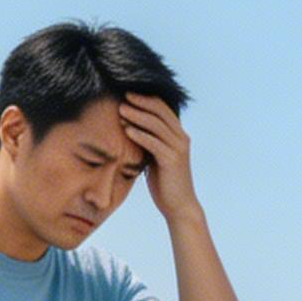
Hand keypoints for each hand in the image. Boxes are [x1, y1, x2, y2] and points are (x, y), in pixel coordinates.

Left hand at [120, 93, 198, 219]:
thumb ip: (149, 142)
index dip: (146, 99)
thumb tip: (130, 129)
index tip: (127, 94)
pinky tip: (126, 130)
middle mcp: (181, 138)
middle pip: (160, 111)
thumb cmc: (165, 183)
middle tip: (122, 96)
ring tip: (121, 110)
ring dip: (137, 116)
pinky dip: (140, 135)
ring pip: (156, 125)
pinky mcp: (172, 160)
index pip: (162, 108)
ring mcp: (178, 148)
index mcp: (178, 135)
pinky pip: (154, 143)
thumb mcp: (156, 157)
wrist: (179, 206)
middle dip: (141, 102)